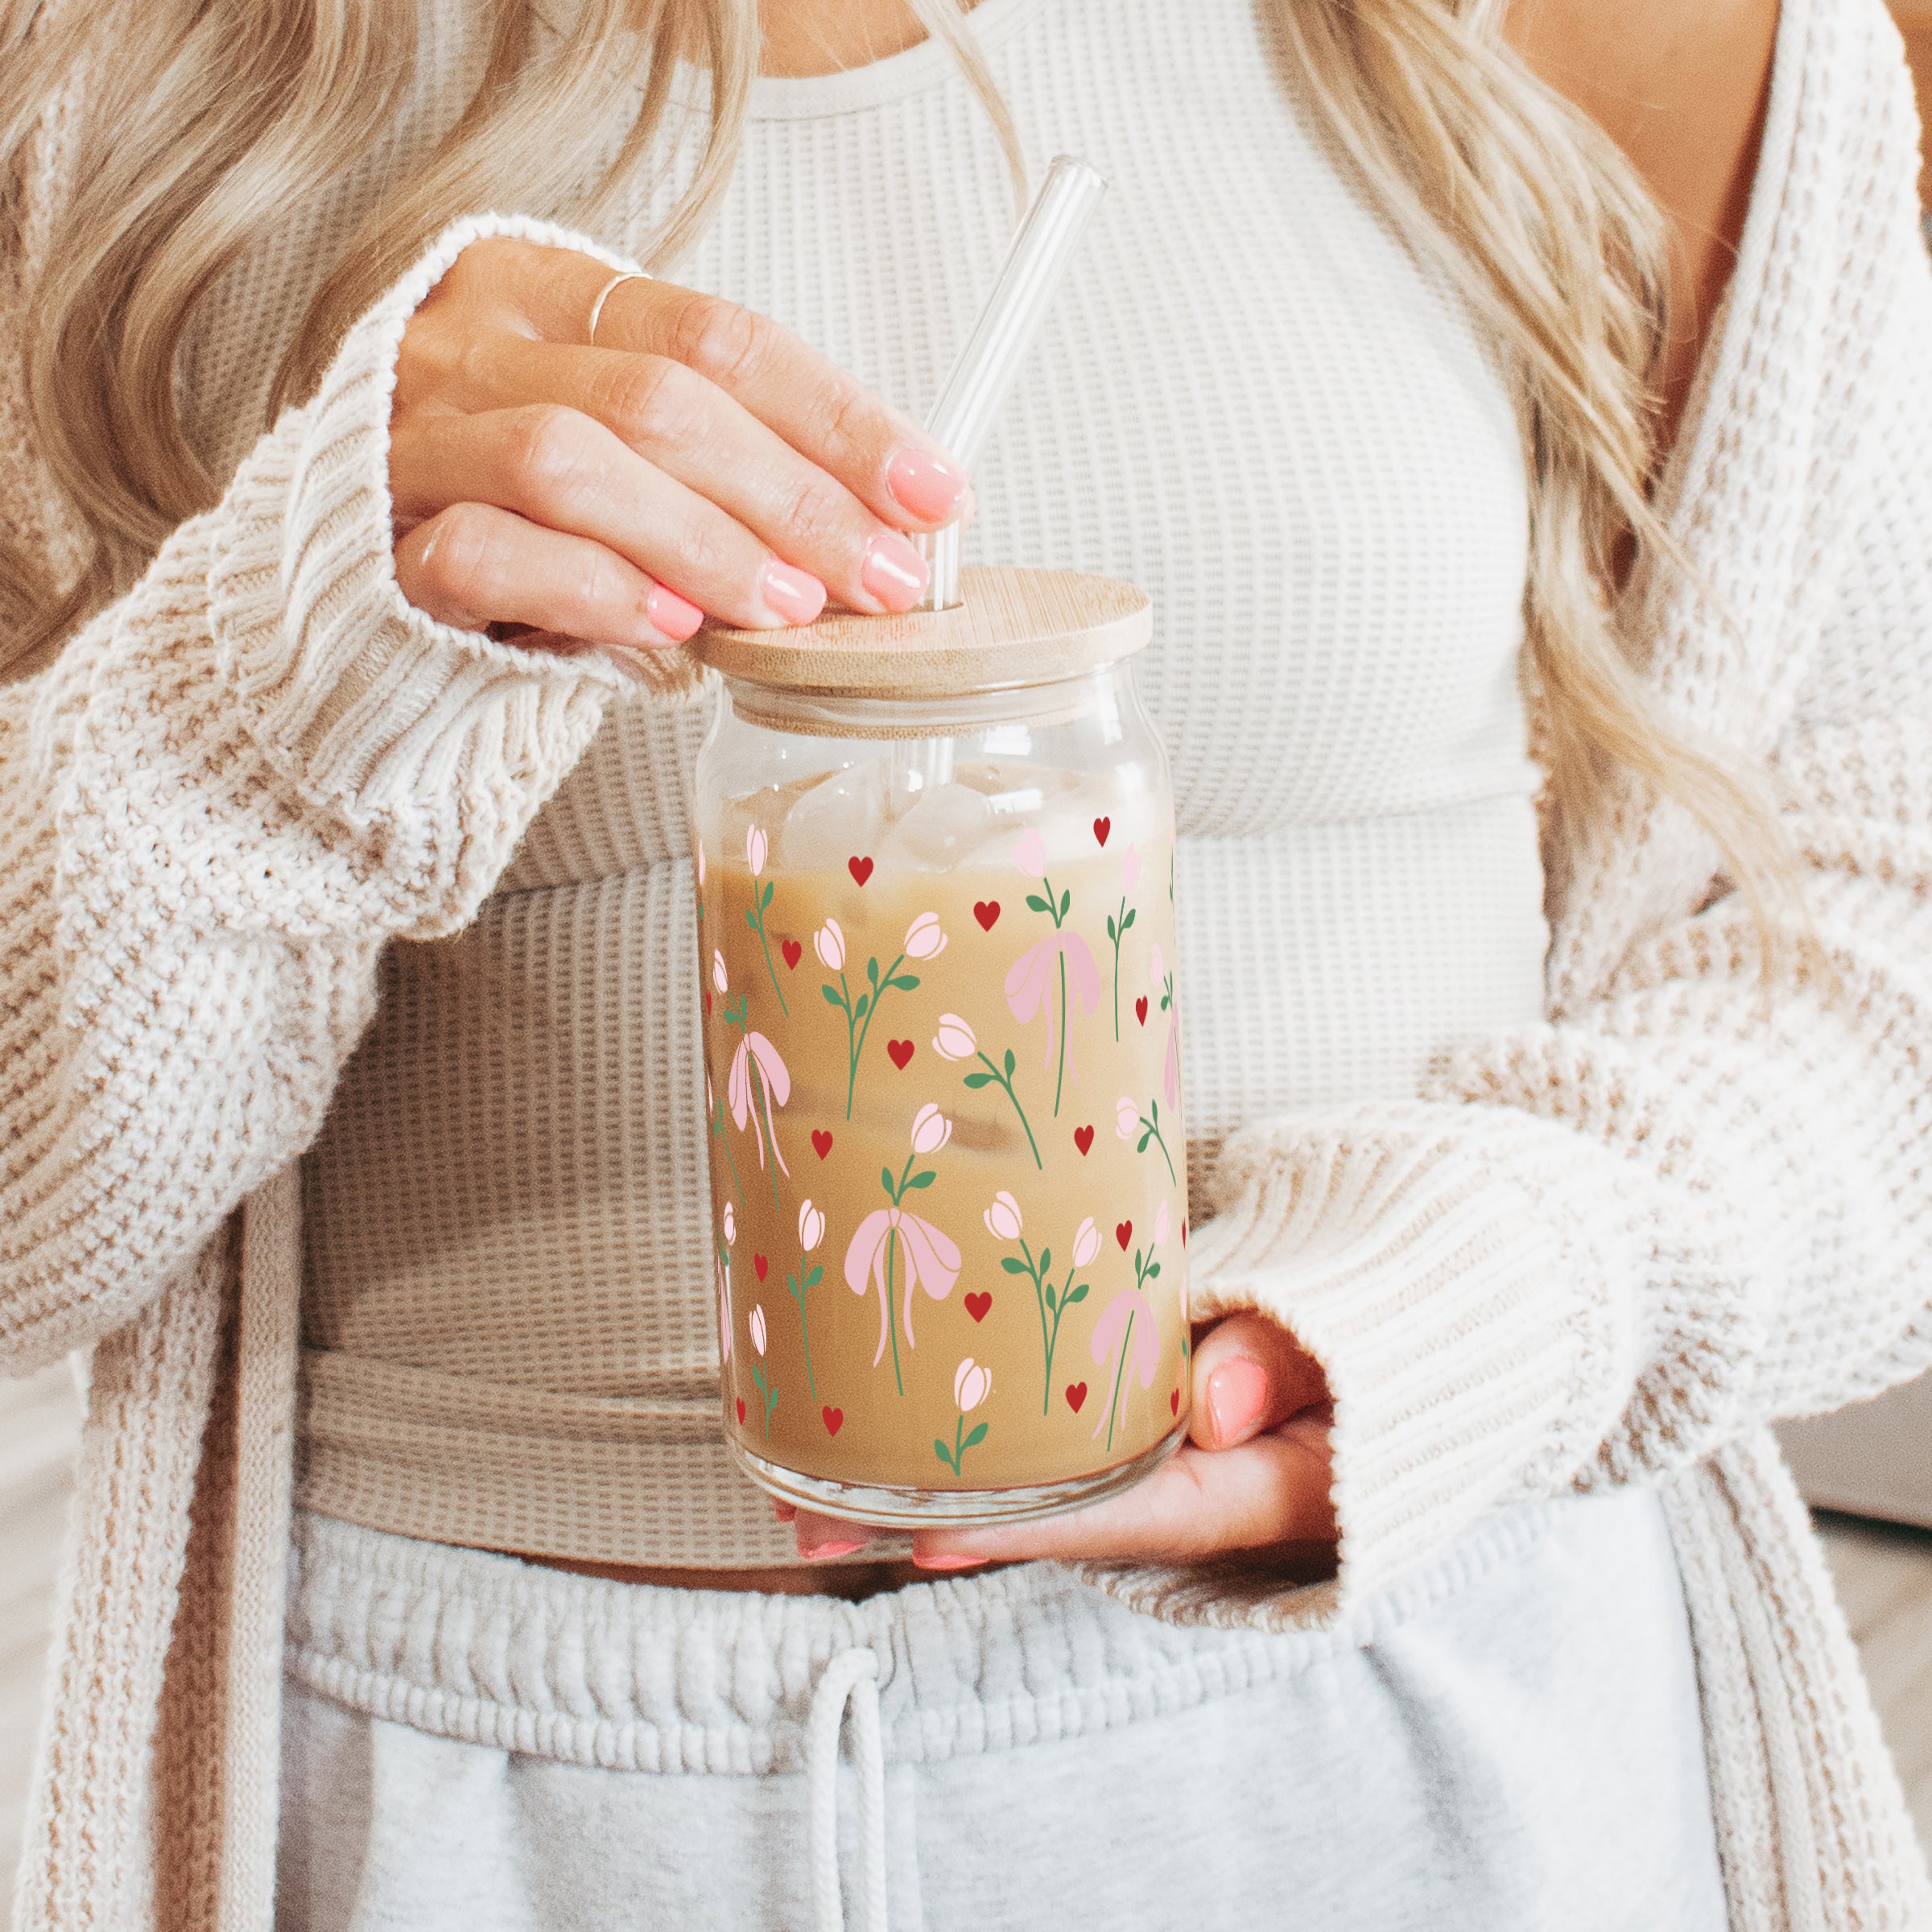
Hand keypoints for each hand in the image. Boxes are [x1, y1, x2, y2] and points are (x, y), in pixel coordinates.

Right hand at [389, 238, 969, 657]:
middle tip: (877, 576)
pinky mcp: (382, 545)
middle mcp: (473, 344)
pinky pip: (485, 551)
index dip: (837, 415)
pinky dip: (594, 587)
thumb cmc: (530, 511)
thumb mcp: (631, 450)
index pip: (718, 334)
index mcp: (546, 290)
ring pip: (570, 461)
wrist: (360, 574)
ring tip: (786, 606)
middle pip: (658, 396)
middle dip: (792, 493)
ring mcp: (416, 440)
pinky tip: (671, 625)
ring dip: (704, 539)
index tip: (930, 491)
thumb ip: (732, 454)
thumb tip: (893, 516)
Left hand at [784, 1311, 1337, 1568]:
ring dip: (922, 1490)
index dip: (1026, 1528)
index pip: (1127, 1514)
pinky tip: (883, 1427)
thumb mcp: (1365, 1339)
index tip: (925, 1532)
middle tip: (807, 1520)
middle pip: (1048, 1519)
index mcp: (1250, 1488)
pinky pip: (1049, 1442)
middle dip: (929, 1524)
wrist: (1413, 1319)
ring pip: (1031, 1487)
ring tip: (799, 1489)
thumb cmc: (1385, 1327)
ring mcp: (1158, 1462)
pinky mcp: (1137, 1422)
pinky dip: (974, 1443)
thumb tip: (1212, 1403)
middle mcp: (1190, 1492)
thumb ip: (1289, 1358)